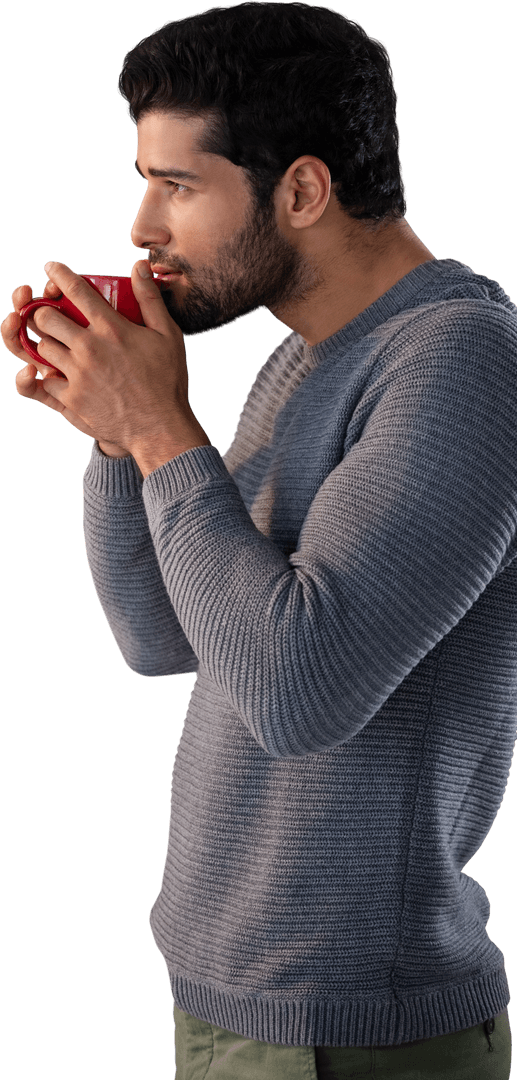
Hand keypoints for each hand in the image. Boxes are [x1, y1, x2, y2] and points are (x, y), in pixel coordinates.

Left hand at [20, 259, 202, 458]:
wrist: (160, 428)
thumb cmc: (167, 381)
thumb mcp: (167, 335)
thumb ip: (150, 299)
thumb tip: (139, 266)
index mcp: (112, 329)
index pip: (76, 290)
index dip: (59, 275)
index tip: (51, 269)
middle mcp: (89, 348)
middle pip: (45, 318)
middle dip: (43, 312)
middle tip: (49, 314)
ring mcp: (77, 375)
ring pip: (41, 347)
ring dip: (45, 343)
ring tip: (55, 345)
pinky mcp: (71, 399)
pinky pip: (45, 380)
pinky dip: (48, 375)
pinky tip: (58, 373)